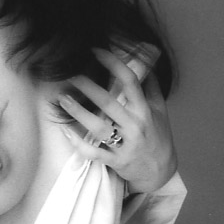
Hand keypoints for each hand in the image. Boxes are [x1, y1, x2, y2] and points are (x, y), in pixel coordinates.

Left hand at [58, 47, 176, 192]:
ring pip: (97, 128)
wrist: (161, 172)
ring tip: (63, 98)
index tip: (96, 51)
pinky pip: (93, 152)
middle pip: (108, 103)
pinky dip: (78, 143)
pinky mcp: (114, 161)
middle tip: (70, 74)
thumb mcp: (160, 111)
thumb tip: (145, 63)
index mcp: (144, 111)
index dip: (113, 63)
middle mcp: (134, 126)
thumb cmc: (158, 137)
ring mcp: (124, 145)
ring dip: (78, 112)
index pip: (130, 81)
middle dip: (87, 87)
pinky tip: (65, 131)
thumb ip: (151, 87)